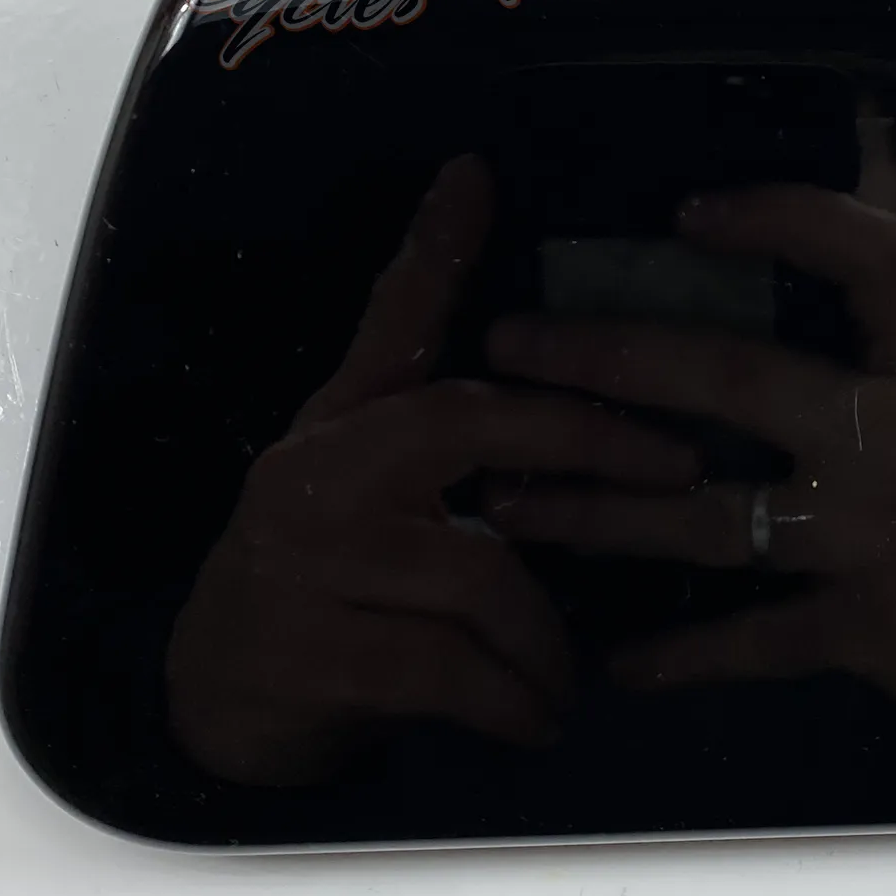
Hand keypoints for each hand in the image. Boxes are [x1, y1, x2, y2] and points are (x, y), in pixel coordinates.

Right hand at [165, 157, 698, 784]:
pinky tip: (534, 721)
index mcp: (339, 425)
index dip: (432, 251)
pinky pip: (451, 670)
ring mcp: (308, 560)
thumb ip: (430, 399)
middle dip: (590, 441)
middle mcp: (315, 473)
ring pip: (481, 574)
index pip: (392, 323)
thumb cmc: (327, 574)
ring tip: (573, 676)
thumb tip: (497, 283)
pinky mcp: (313, 652)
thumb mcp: (369, 478)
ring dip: (547, 640)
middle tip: (680, 470)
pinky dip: (509, 701)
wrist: (216, 701)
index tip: (475, 173)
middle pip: (468, 427)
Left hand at [483, 185, 895, 731]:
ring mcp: (881, 532)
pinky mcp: (872, 626)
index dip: (780, 220)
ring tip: (512, 505)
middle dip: (612, 361)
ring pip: (717, 515)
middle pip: (739, 378)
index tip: (684, 213)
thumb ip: (889, 285)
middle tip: (509, 348)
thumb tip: (872, 140)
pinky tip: (616, 664)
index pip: (864, 256)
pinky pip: (757, 640)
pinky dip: (684, 655)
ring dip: (603, 513)